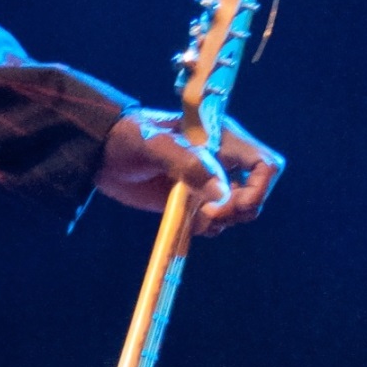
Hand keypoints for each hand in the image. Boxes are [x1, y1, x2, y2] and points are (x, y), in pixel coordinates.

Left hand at [97, 109, 283, 237]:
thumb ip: (188, 163)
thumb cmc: (126, 138)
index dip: (260, 188)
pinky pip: (215, 221)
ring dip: (222, 221)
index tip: (232, 203)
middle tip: (209, 215)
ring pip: (237, 211)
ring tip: (195, 217)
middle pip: (256, 193)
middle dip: (239, 210)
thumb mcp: (153, 144)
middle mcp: (222, 162)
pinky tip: (188, 222)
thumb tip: (221, 192)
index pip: (265, 164)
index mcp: (222, 139)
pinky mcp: (192, 202)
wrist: (100, 155)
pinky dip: (207, 227)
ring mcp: (208, 184)